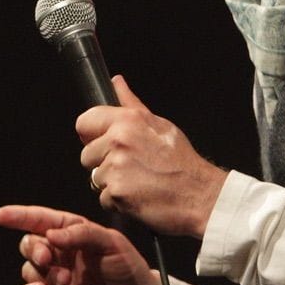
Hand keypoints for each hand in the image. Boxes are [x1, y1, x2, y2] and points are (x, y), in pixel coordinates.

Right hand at [0, 205, 162, 284]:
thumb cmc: (128, 270)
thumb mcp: (112, 244)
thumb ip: (83, 234)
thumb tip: (52, 235)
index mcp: (72, 234)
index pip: (42, 220)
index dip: (21, 216)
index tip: (2, 216)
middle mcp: (60, 254)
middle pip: (30, 243)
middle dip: (33, 248)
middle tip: (47, 257)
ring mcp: (54, 278)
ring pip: (29, 269)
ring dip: (40, 273)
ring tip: (63, 281)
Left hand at [78, 76, 227, 237]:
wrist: (200, 195)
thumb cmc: (182, 163)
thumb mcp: (160, 124)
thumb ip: (131, 104)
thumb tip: (117, 83)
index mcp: (128, 121)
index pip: (84, 122)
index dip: (91, 135)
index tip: (99, 142)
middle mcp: (119, 141)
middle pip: (86, 155)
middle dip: (103, 163)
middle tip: (130, 167)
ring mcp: (116, 168)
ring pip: (95, 178)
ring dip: (112, 183)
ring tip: (138, 181)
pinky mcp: (117, 193)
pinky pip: (104, 198)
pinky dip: (118, 202)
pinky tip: (138, 195)